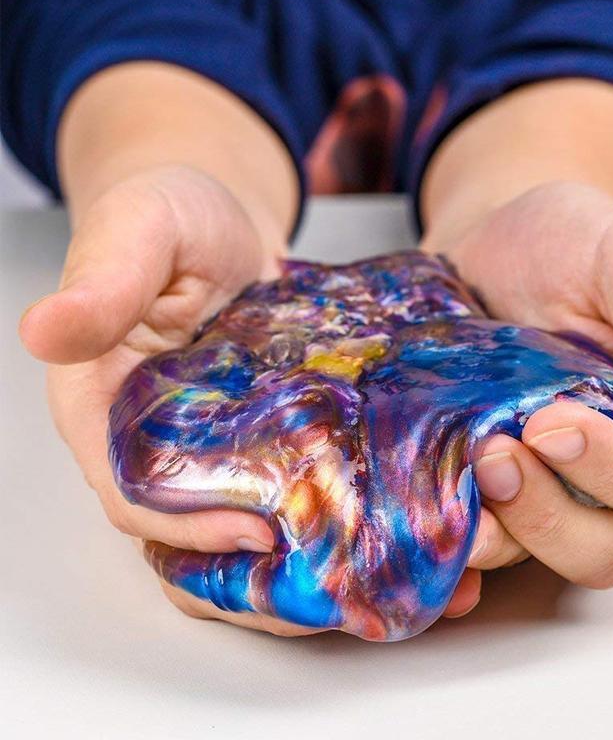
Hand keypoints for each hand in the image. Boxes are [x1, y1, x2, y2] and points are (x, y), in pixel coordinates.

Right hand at [19, 164, 483, 632]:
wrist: (225, 216)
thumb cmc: (172, 214)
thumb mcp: (141, 230)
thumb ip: (105, 280)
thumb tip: (45, 329)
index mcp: (102, 408)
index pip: (133, 492)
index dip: (189, 526)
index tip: (262, 533)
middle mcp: (152, 440)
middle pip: (192, 530)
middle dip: (256, 569)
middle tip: (335, 583)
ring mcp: (210, 443)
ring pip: (243, 521)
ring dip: (299, 555)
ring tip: (371, 570)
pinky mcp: (258, 436)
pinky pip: (285, 486)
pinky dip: (324, 509)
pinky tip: (382, 519)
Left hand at [426, 182, 612, 586]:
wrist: (489, 240)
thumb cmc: (566, 243)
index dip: (610, 469)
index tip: (551, 422)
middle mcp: (602, 466)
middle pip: (600, 545)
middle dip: (548, 517)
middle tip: (495, 455)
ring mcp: (535, 477)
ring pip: (536, 554)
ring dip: (497, 535)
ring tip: (457, 478)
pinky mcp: (477, 476)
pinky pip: (473, 540)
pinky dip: (451, 557)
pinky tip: (426, 534)